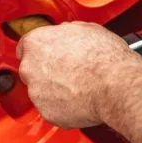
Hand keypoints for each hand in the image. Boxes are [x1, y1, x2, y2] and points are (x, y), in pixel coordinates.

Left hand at [15, 22, 141, 128]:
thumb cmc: (105, 58)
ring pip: (41, 91)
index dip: (40, 51)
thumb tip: (68, 33)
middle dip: (46, 71)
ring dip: (54, 90)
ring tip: (78, 87)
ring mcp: (36, 92)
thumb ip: (67, 32)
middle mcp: (30, 67)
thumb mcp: (87, 29)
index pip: (25, 46)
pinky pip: (52, 109)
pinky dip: (63, 107)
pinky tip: (79, 100)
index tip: (49, 55)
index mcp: (37, 42)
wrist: (116, 85)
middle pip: (30, 69)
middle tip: (68, 72)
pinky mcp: (46, 112)